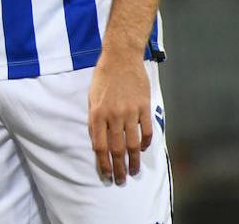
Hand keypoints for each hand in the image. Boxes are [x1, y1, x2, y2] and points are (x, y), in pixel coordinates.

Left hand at [88, 55, 152, 184]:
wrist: (121, 58)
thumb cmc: (103, 77)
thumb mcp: (91, 98)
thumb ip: (95, 120)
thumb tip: (98, 141)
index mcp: (97, 114)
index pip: (100, 146)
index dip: (103, 163)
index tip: (106, 175)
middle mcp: (113, 116)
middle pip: (116, 149)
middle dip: (118, 168)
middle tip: (121, 180)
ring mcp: (130, 112)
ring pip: (132, 143)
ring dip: (134, 160)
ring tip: (134, 171)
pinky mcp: (144, 107)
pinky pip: (146, 131)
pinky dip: (145, 143)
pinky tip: (142, 150)